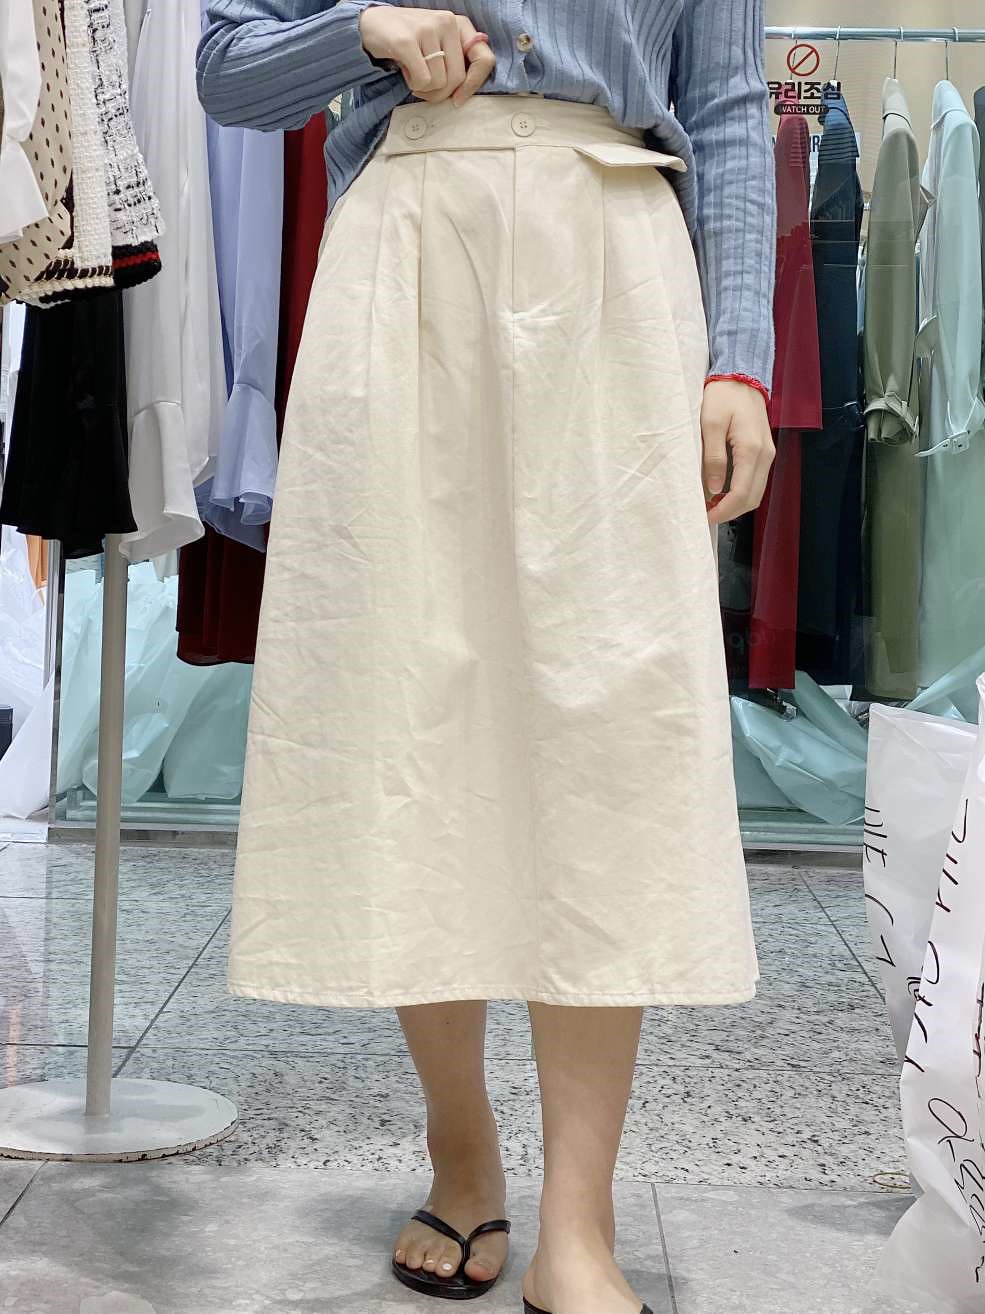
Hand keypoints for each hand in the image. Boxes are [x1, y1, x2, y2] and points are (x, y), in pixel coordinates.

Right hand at [358, 7, 495, 106]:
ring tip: (413, 73)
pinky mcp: (407, 41)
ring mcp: (427, 29)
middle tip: (425, 86)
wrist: (374, 24)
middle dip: (440, 93)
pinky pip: (422, 81)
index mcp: (459, 24)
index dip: (474, 85)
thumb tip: (463, 92)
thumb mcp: (439, 45)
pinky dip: (413, 85)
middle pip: (457, 79)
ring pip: (439, 83)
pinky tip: (405, 71)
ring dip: (424, 89)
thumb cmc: (410, 41)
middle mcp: (446, 22)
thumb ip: (456, 61)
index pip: (485, 59)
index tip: (458, 99)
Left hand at [700, 380, 774, 524]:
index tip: (705, 517)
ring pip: (755, 493)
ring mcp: (767, 454)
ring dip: (735, 504)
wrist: (741, 378)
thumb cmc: (723, 397)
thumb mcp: (710, 424)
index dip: (723, 511)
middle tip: (705, 515)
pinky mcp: (764, 453)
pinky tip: (721, 492)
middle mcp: (765, 455)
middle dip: (729, 512)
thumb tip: (714, 489)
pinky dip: (740, 492)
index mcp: (752, 449)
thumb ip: (713, 458)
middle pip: (752, 499)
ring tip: (710, 506)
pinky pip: (755, 481)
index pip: (742, 494)